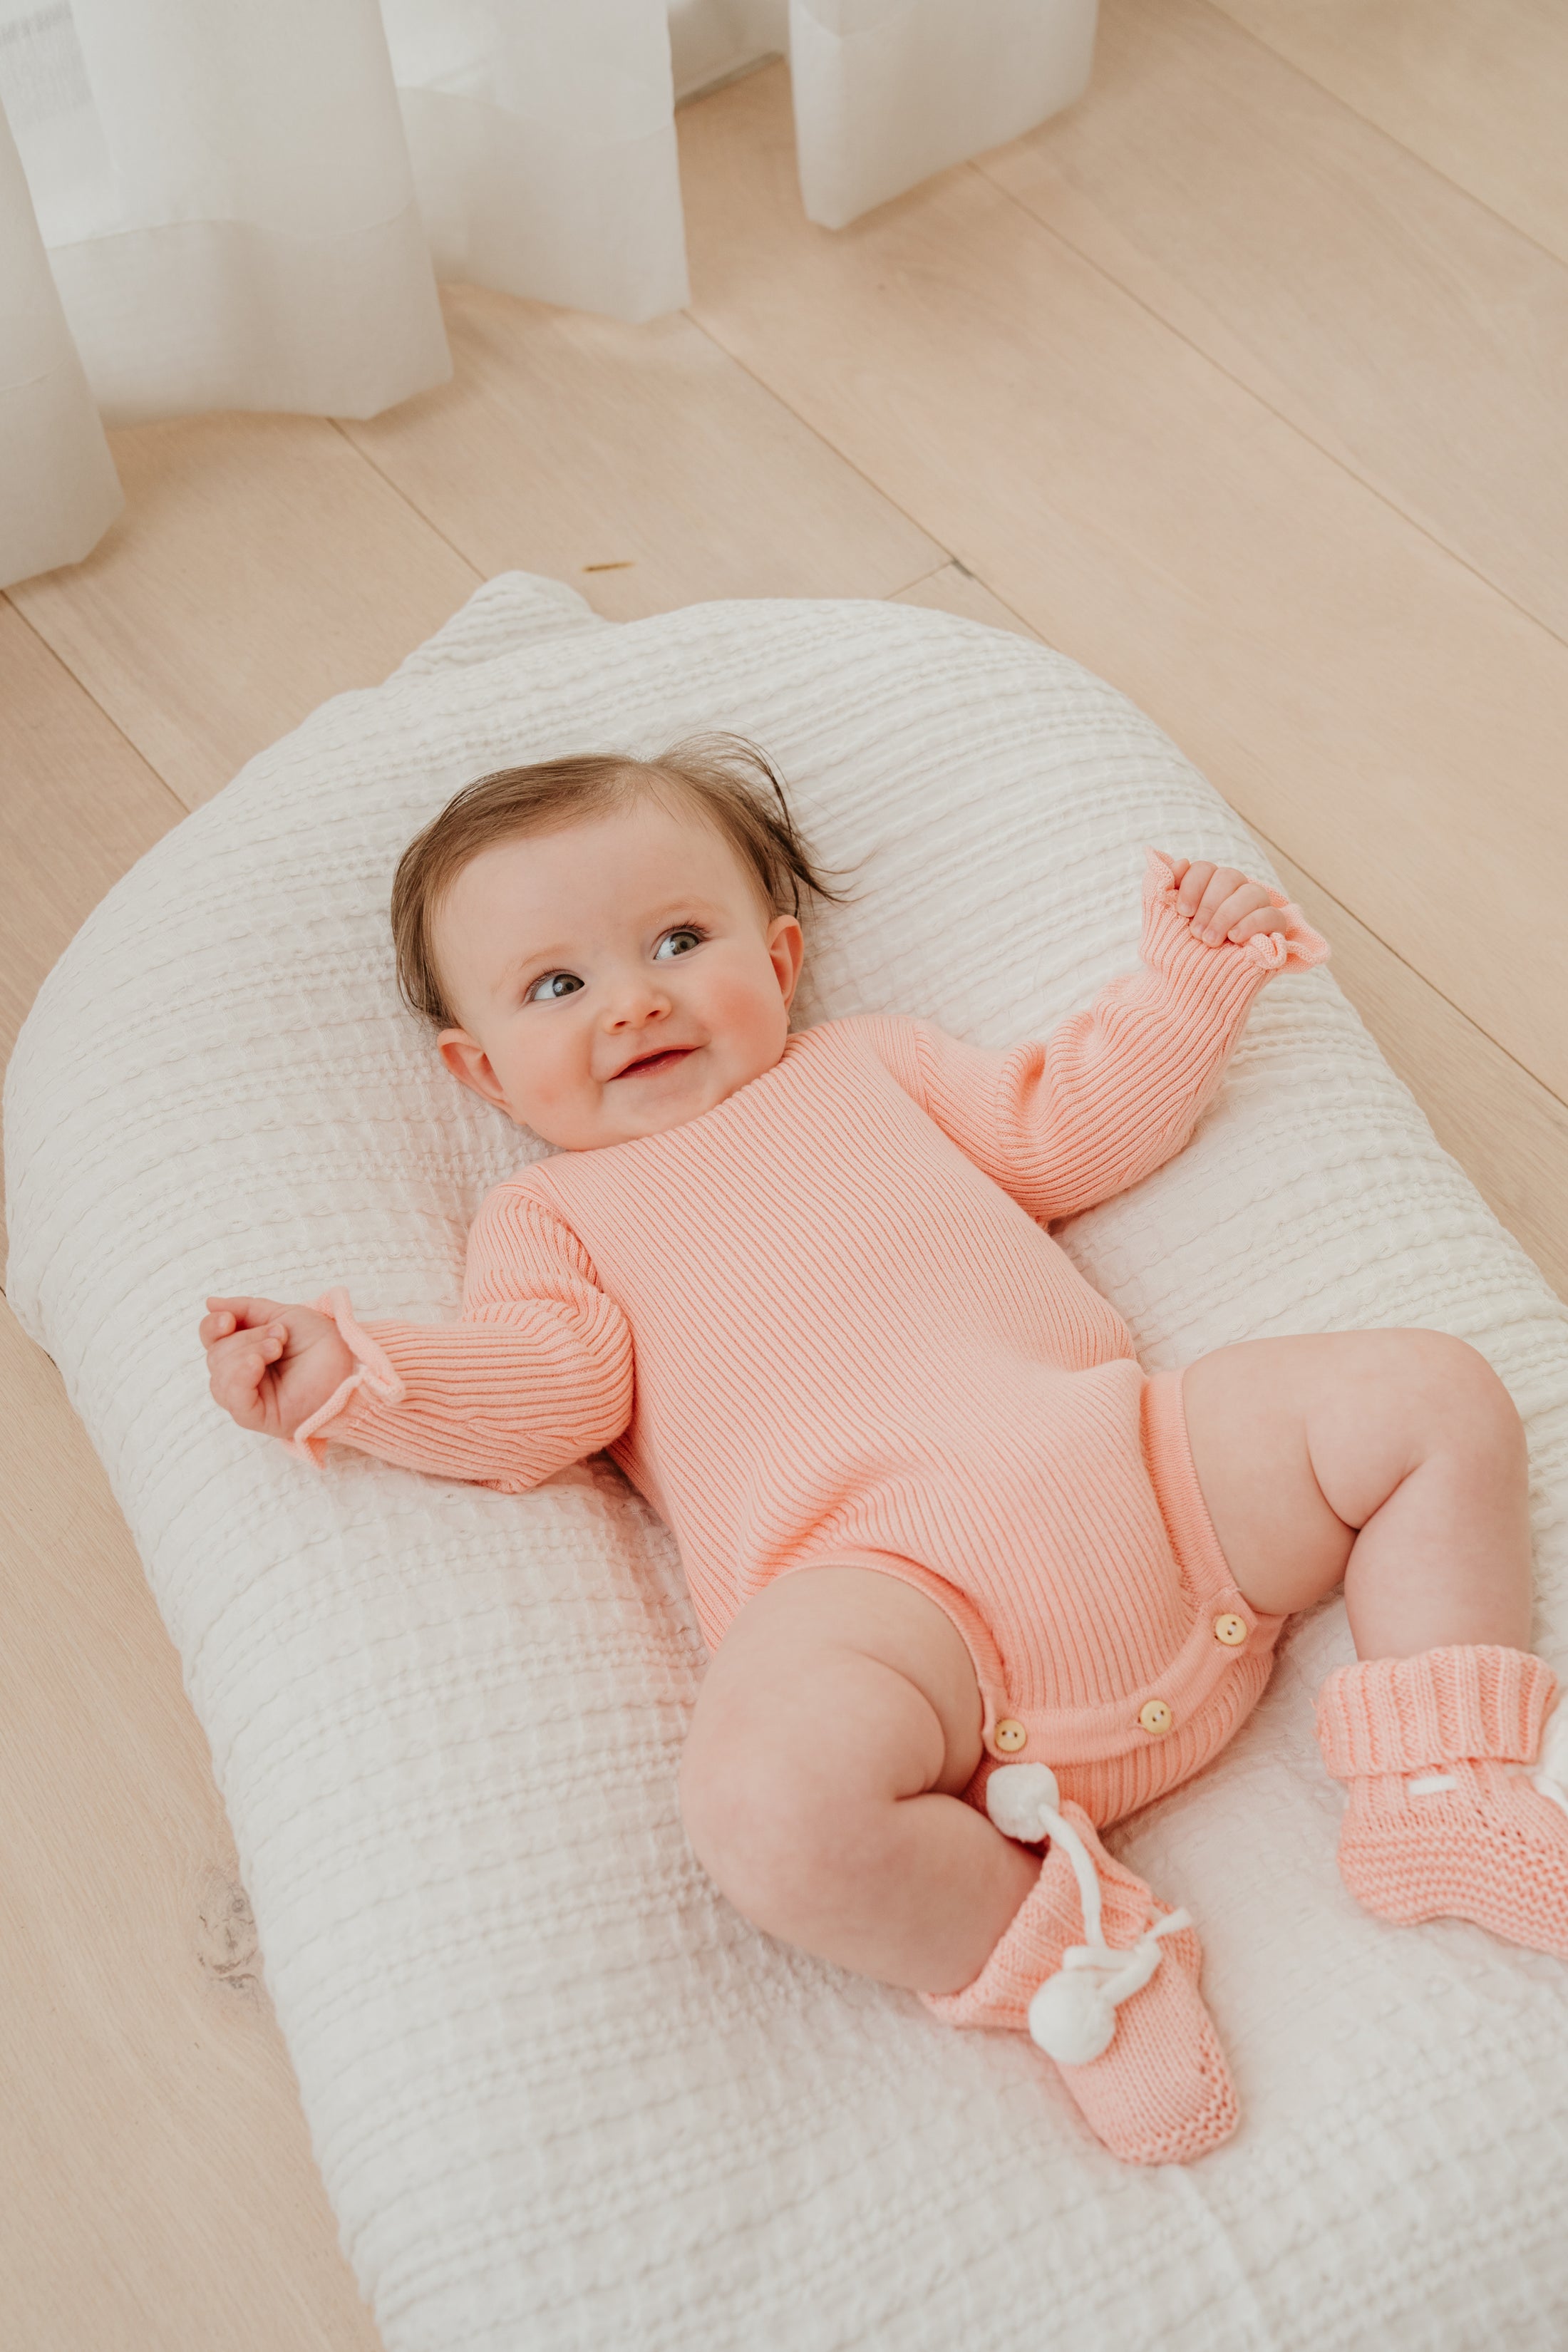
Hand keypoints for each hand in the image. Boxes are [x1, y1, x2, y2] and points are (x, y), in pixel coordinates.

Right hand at [200, 1296, 354, 1441]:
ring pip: (221, 1377)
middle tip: (280, 1336)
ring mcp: (250, 1398)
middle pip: (216, 1357)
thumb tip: (210, 1303)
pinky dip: (240, 1377)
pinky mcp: (260, 1417)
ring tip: (278, 1347)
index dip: (212, 1327)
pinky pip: (234, 1400)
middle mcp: (242, 1377)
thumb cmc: (323, 1343)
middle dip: (246, 1338)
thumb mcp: (283, 1316)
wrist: (352, 1362)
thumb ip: (246, 1310)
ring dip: (247, 1353)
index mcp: (245, 1352)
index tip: (228, 1319)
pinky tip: (255, 1364)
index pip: (211, 1341)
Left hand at [1161, 856, 1287, 947]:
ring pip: (1252, 892)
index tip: (1182, 911)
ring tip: (1211, 941)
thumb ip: (1160, 889)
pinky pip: (1273, 916)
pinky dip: (1252, 923)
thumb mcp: (1160, 922)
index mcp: (1206, 889)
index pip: (1205, 869)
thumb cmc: (1175, 955)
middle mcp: (1232, 895)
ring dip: (1227, 915)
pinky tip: (1235, 937)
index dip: (1193, 885)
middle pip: (1229, 877)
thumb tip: (1179, 862)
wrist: (1186, 990)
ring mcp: (1254, 912)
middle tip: (1196, 934)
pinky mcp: (1273, 932)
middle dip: (1209, 905)